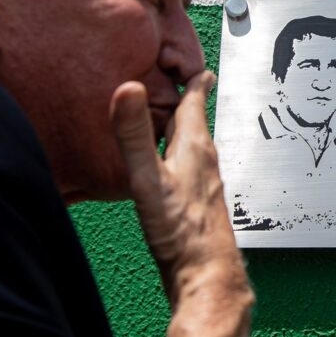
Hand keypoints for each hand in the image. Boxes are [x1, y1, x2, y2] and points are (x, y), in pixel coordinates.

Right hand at [110, 71, 253, 336]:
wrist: (207, 278)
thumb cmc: (183, 233)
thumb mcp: (149, 179)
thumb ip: (135, 136)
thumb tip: (128, 88)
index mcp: (194, 148)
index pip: (194, 100)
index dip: (191, 78)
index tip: (190, 58)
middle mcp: (204, 162)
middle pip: (194, 120)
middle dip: (186, 99)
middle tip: (179, 78)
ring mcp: (202, 184)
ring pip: (192, 144)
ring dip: (181, 127)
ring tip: (170, 116)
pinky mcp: (196, 204)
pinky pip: (186, 167)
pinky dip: (176, 154)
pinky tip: (166, 167)